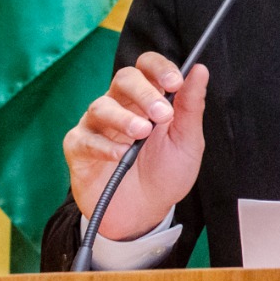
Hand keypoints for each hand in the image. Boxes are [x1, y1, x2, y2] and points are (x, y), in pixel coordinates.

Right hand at [63, 53, 208, 240]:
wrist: (146, 214)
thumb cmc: (166, 172)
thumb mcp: (187, 141)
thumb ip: (191, 106)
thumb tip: (200, 70)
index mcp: (147, 97)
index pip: (147, 66)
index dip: (159, 68)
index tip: (176, 82)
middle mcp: (120, 105)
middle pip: (123, 78)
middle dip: (144, 92)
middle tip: (163, 114)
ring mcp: (97, 126)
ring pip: (101, 106)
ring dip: (123, 118)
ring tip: (141, 134)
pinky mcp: (79, 148)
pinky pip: (84, 139)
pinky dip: (103, 145)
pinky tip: (121, 155)